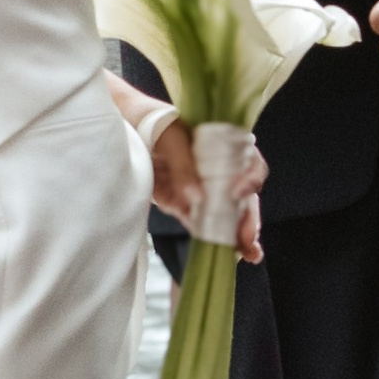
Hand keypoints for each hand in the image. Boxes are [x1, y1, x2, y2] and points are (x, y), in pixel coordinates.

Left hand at [146, 117, 265, 262]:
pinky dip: (214, 239)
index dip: (250, 179)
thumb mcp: (171, 137)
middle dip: (250, 219)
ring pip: (229, 216)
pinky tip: (226, 253)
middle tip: (249, 239)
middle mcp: (220, 170)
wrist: (127, 130)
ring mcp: (204, 189)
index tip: (238, 193)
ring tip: (248, 254)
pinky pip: (203, 224)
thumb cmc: (155, 124)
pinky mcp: (186, 205)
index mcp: (226, 146)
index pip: (250, 163)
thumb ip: (183, 165)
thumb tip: (195, 199)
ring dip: (239, 236)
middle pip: (244, 197)